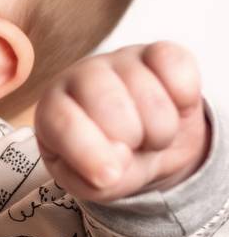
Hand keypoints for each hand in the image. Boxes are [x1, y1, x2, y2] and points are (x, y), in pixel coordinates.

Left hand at [34, 42, 209, 202]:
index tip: (109, 175)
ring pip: (151, 97)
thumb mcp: (92, 184)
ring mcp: (120, 59)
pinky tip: (174, 105)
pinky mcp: (158, 53)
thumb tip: (111, 168)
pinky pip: (176, 66)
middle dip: (131, 140)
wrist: (150, 145)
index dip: (89, 152)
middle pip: (110, 106)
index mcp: (53, 108)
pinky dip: (183, 96)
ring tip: (151, 133)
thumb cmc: (110, 160)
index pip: (61, 121)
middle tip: (132, 146)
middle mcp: (81, 75)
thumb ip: (92, 179)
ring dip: (161, 130)